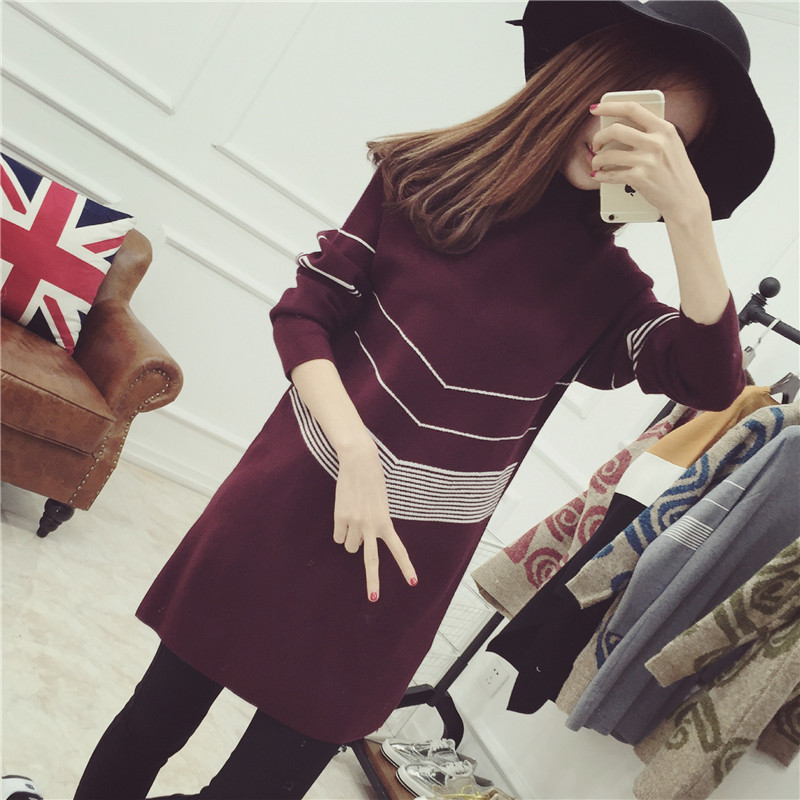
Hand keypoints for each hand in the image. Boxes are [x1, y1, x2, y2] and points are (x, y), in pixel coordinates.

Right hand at [333, 439, 416, 601]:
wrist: (359, 462)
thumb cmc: (372, 482)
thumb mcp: (381, 505)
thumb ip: (375, 525)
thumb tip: (356, 547)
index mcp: (385, 521)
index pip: (398, 548)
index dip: (405, 566)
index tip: (413, 582)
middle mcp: (371, 525)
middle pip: (370, 559)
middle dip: (372, 581)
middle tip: (373, 598)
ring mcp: (354, 522)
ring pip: (349, 547)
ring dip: (350, 539)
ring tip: (354, 519)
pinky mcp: (340, 517)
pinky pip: (337, 536)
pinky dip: (339, 531)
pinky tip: (344, 515)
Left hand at [589, 100, 709, 222]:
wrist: (685, 199)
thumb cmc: (675, 172)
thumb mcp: (671, 144)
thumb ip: (652, 133)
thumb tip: (620, 126)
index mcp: (664, 128)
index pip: (632, 109)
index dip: (610, 106)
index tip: (595, 109)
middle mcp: (656, 141)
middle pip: (616, 130)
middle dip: (599, 137)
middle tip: (595, 144)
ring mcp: (647, 160)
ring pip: (609, 154)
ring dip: (597, 159)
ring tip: (596, 162)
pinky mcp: (639, 178)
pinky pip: (611, 174)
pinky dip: (601, 176)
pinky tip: (598, 175)